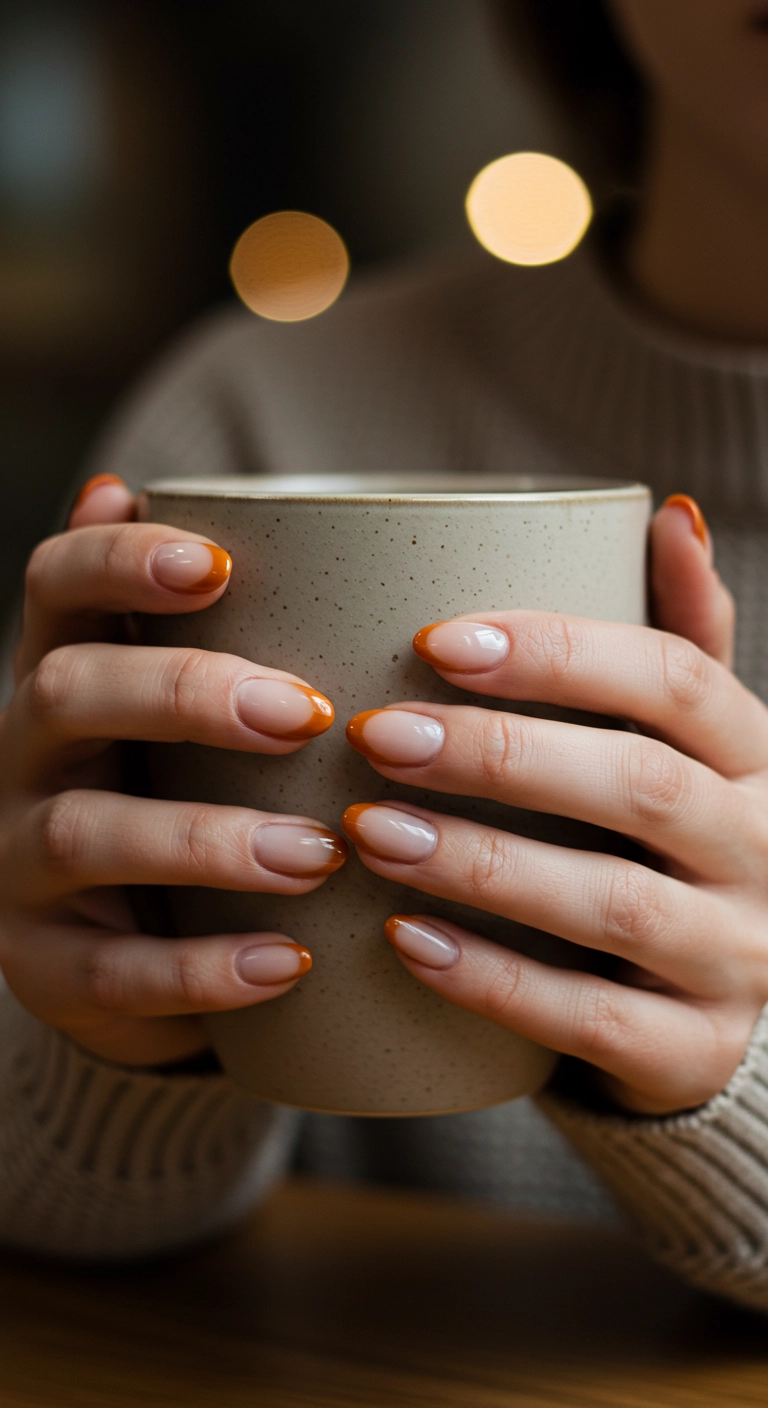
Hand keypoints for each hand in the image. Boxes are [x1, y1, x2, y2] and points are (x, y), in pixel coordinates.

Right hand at [0, 474, 346, 1065]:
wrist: (133, 956)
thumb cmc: (182, 796)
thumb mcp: (182, 714)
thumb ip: (185, 623)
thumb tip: (124, 487)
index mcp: (65, 676)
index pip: (55, 588)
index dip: (120, 563)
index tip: (218, 564)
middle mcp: (24, 758)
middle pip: (66, 694)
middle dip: (185, 693)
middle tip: (307, 713)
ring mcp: (21, 864)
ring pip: (86, 833)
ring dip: (207, 837)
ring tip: (318, 854)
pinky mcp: (46, 967)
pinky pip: (112, 970)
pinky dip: (203, 968)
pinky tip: (287, 963)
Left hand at [340, 496, 767, 1116]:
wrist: (711, 1010)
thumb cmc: (667, 847)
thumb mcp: (686, 745)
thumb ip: (678, 640)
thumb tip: (664, 514)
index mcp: (755, 756)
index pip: (677, 681)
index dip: (561, 654)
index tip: (436, 642)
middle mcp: (763, 850)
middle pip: (642, 785)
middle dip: (504, 755)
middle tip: (377, 735)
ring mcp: (738, 958)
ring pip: (618, 905)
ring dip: (486, 863)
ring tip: (371, 831)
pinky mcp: (693, 1051)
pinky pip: (595, 1020)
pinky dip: (497, 980)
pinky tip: (405, 940)